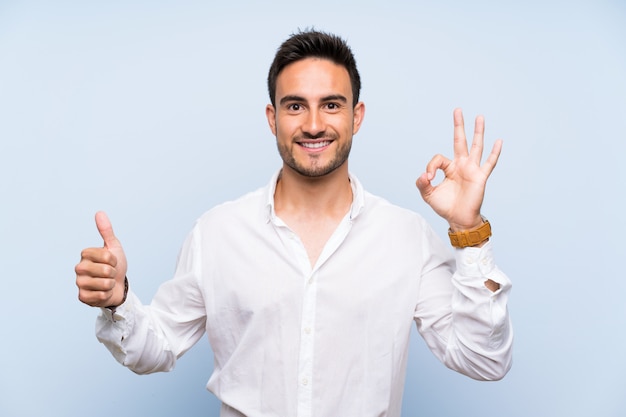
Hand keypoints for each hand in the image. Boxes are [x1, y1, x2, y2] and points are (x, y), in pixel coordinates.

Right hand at [75, 211, 127, 306]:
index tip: (112, 261)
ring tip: (107, 283)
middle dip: (113, 273)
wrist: (118, 286)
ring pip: (104, 284)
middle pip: (106, 270)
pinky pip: (100, 296)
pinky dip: (106, 295)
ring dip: (111, 284)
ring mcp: (79, 283)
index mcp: (85, 254)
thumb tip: (99, 212)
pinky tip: (103, 292)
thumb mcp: (114, 247)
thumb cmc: (115, 265)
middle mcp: (79, 268)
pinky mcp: (82, 297)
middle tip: (110, 273)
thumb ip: (106, 231)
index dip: (115, 260)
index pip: (107, 256)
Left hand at [416, 108, 501, 230]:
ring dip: (478, 132)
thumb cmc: (445, 206)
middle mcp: (461, 165)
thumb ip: (422, 184)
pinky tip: (499, 141)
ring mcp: (472, 169)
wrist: (459, 219)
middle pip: (460, 141)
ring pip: (476, 146)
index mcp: (449, 168)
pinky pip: (489, 163)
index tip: (428, 177)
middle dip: (458, 126)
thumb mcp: (428, 195)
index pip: (438, 158)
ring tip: (479, 117)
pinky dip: (495, 152)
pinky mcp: (480, 176)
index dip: (431, 166)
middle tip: (457, 110)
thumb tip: (424, 175)